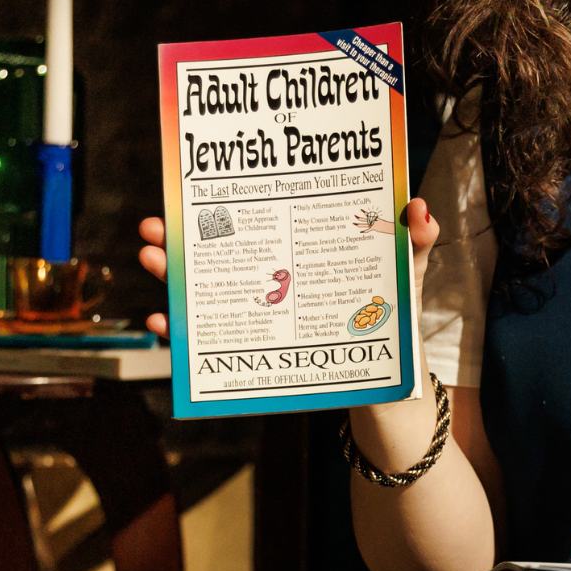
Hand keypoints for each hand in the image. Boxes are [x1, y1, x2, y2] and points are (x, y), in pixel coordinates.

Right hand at [138, 201, 438, 339]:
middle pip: (222, 250)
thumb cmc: (395, 316)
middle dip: (183, 235)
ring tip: (151, 260)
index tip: (193, 186)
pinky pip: (211, 343)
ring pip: (208, 291)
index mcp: (305, 249)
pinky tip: (166, 322)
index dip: (225, 201)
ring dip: (172, 275)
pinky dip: (184, 333)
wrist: (393, 384)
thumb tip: (419, 209)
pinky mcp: (261, 353)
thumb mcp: (407, 273)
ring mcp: (264, 315)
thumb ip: (416, 242)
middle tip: (156, 226)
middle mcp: (275, 278)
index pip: (260, 218)